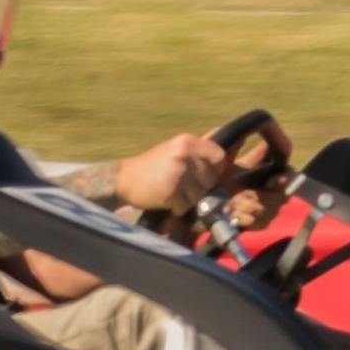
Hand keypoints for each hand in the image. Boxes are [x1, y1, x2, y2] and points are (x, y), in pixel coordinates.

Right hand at [106, 129, 226, 220]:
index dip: (216, 169)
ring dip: (188, 200)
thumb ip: (197, 154)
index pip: (219, 156)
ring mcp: (178, 174)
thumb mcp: (174, 150)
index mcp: (187, 142)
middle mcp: (185, 155)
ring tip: (172, 192)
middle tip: (182, 186)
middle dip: (200, 187)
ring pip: (199, 196)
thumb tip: (225, 157)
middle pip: (210, 180)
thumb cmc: (152, 167)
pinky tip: (165, 199)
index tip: (205, 175)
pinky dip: (177, 208)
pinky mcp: (171, 192)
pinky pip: (185, 207)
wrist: (123, 179)